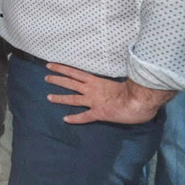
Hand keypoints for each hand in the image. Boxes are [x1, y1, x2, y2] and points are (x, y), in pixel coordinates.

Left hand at [44, 63, 174, 124]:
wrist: (139, 101)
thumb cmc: (132, 89)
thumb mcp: (118, 80)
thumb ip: (109, 80)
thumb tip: (108, 79)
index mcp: (96, 80)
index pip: (74, 72)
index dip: (61, 68)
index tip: (50, 65)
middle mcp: (91, 89)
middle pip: (69, 83)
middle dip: (56, 80)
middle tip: (45, 78)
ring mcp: (93, 101)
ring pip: (72, 99)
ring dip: (60, 98)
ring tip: (49, 97)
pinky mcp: (98, 113)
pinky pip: (84, 117)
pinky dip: (74, 118)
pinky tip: (66, 119)